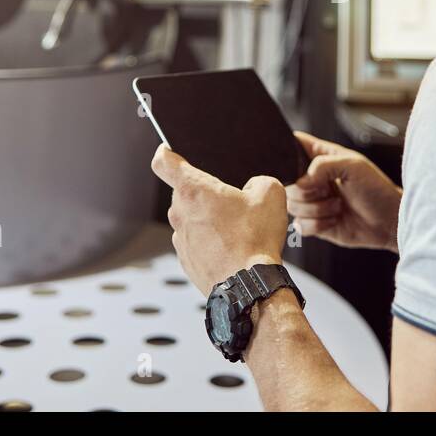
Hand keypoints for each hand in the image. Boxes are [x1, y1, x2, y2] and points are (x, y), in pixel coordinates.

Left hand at [151, 145, 288, 294]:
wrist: (250, 285)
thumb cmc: (255, 240)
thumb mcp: (271, 194)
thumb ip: (260, 180)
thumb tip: (254, 187)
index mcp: (194, 190)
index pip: (164, 162)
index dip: (166, 151)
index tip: (170, 150)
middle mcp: (180, 213)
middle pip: (182, 192)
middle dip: (203, 192)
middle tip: (229, 199)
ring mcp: (180, 239)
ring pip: (189, 218)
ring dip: (206, 218)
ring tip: (234, 228)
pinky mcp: (186, 260)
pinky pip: (194, 241)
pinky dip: (208, 240)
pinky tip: (231, 247)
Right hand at [286, 132, 402, 252]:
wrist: (388, 222)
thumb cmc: (376, 189)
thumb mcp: (353, 166)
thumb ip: (323, 166)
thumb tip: (300, 181)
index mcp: (320, 157)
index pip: (292, 145)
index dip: (286, 153)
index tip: (299, 166)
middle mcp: (312, 179)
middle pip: (287, 183)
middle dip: (307, 191)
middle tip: (329, 190)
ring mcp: (312, 202)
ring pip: (292, 205)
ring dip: (316, 209)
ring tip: (338, 206)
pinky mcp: (315, 223)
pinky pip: (300, 226)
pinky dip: (318, 225)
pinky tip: (334, 220)